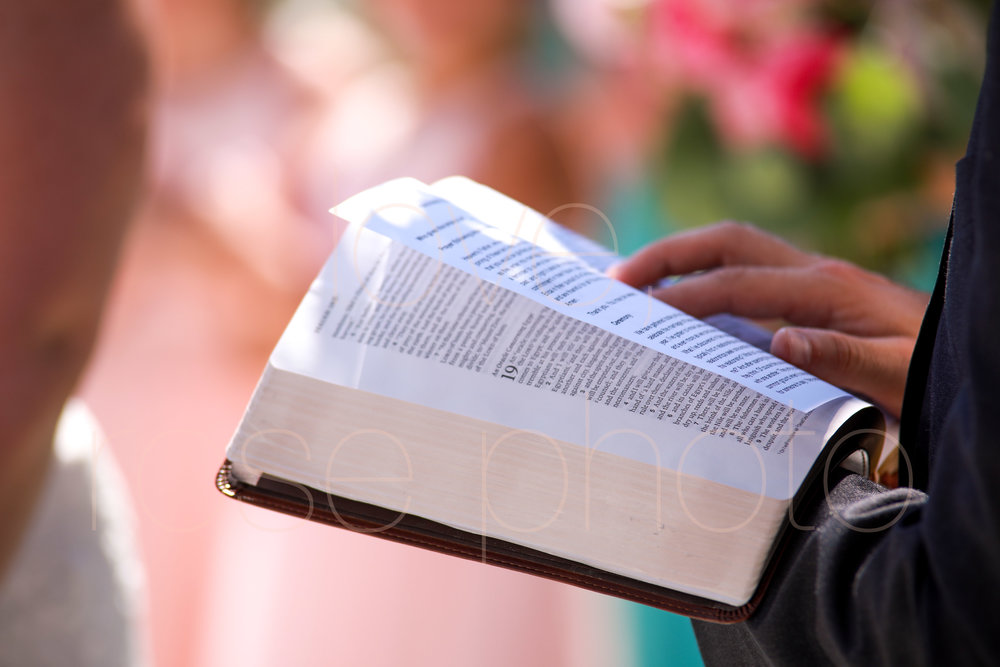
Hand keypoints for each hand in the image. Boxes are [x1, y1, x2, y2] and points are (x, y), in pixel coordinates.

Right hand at [608, 222, 928, 417]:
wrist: (964, 354)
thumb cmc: (932, 370)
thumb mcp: (899, 375)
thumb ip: (844, 359)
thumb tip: (781, 342)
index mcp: (830, 289)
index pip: (740, 284)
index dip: (688, 296)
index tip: (640, 311)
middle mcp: (815, 272)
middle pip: (727, 243)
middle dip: (668, 255)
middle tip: (617, 279)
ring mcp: (813, 278)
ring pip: (733, 249)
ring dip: (682, 258)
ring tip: (635, 283)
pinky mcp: (813, 292)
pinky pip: (747, 272)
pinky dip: (706, 276)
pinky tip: (685, 301)